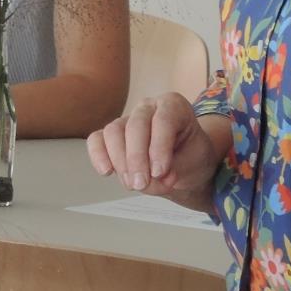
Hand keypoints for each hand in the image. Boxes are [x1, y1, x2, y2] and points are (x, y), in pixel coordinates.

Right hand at [86, 92, 224, 206]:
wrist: (183, 164)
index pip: (163, 120)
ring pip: (113, 132)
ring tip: (132, 184)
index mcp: (174, 106)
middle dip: (137, 157)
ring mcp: (127, 119)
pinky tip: (106, 172)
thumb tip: (153, 178)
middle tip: (142, 184)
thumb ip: (175, 170)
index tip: (160, 172)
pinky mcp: (111, 135)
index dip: (159, 147)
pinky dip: (98, 156)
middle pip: (135, 125)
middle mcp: (148, 107)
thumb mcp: (194, 164)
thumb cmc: (191, 157)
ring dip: (120, 161)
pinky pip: (97, 140)